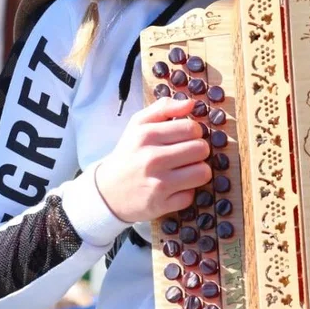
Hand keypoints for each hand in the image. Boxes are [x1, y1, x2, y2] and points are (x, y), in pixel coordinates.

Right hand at [95, 97, 210, 223]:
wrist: (107, 191)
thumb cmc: (129, 154)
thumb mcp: (138, 124)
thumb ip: (164, 108)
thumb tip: (191, 103)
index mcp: (147, 135)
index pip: (192, 128)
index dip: (194, 132)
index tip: (186, 137)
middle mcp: (152, 159)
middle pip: (201, 149)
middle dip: (198, 151)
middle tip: (186, 155)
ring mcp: (158, 184)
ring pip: (203, 173)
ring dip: (197, 172)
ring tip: (184, 170)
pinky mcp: (161, 205)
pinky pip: (191, 195)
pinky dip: (186, 192)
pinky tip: (174, 188)